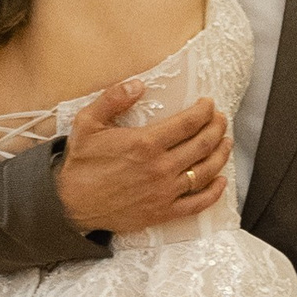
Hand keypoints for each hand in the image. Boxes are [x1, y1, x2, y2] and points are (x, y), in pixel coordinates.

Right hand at [56, 81, 231, 233]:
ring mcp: (164, 192)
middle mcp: (160, 168)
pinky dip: (214, 192)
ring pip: (206, 171)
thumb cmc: (81, 163)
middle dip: (217, 128)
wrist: (70, 203)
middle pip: (202, 144)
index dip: (204, 111)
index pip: (188, 123)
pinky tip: (221, 181)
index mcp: (146, 143)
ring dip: (221, 154)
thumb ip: (113, 99)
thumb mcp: (89, 123)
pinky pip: (197, 204)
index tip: (209, 104)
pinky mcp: (162, 212)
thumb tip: (138, 84)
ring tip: (226, 142)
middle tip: (221, 119)